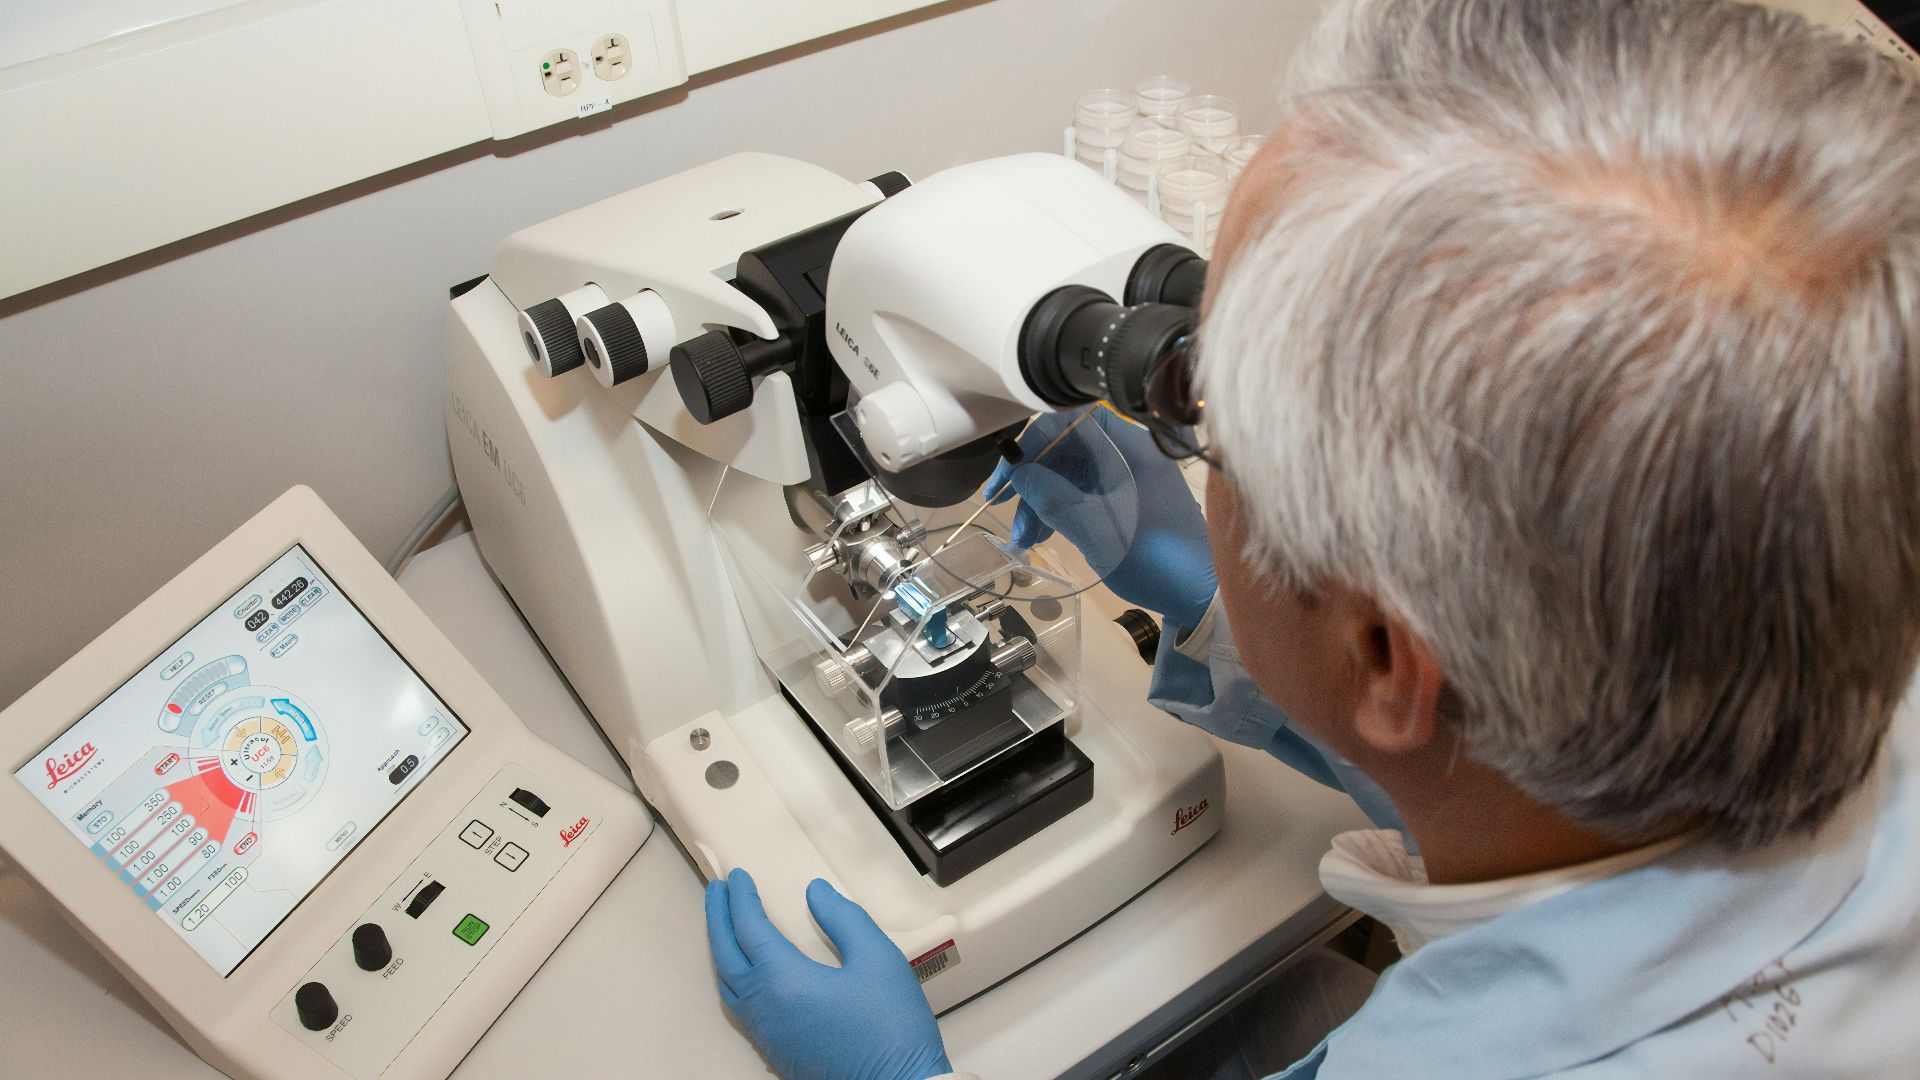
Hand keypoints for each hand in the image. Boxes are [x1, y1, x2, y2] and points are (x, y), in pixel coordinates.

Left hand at [705, 868, 951, 1079]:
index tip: (737, 876)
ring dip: (723, 948)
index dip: (740, 898)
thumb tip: (815, 895)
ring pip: (729, 984)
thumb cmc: (891, 1031)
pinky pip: (741, 1007)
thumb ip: (843, 919)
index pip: (749, 928)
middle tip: (717, 891)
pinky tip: (750, 971)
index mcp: (784, 981)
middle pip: (726, 954)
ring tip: (727, 925)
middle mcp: (766, 1008)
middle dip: (719, 918)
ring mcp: (768, 1033)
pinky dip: (735, 977)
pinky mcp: (778, 1050)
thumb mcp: (878, 960)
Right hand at [985, 406, 1216, 628]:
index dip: (1030, 444)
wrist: (1201, 594)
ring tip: (1023, 540)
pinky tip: (1041, 536)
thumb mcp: (1093, 528)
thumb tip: (1018, 473)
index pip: (1067, 421)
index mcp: (1129, 445)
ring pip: (1071, 475)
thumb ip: (1051, 495)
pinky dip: (1060, 511)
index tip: (1006, 478)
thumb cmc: (1153, 557)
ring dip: (1041, 502)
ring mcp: (1129, 477)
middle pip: (1066, 449)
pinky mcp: (1128, 500)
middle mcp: (1129, 452)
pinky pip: (1084, 493)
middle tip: (1005, 511)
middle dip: (1031, 480)